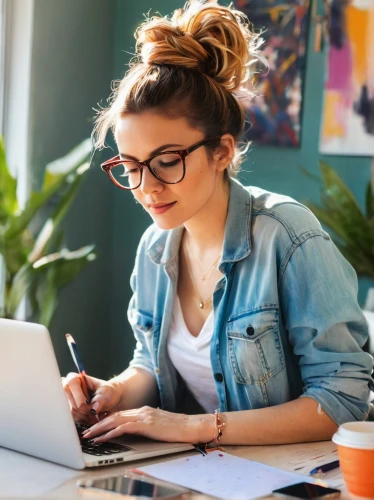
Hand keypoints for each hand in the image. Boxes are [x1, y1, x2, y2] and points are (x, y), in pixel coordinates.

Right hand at [62, 372, 121, 423]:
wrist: (108, 398)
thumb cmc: (107, 391)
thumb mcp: (106, 392)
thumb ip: (100, 399)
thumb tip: (94, 408)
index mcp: (73, 378)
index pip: (72, 387)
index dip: (81, 400)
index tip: (92, 409)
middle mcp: (66, 388)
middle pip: (72, 403)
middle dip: (85, 412)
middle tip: (96, 415)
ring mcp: (65, 400)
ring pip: (72, 413)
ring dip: (84, 417)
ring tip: (95, 416)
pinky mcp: (67, 409)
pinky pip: (72, 418)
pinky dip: (82, 420)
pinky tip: (90, 417)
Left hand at [80, 406, 214, 443]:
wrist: (192, 426)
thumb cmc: (179, 430)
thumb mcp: (159, 427)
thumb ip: (147, 426)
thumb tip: (134, 434)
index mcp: (144, 411)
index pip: (120, 414)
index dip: (105, 420)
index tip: (94, 427)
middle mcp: (142, 411)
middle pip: (114, 415)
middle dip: (98, 424)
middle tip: (85, 431)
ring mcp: (144, 416)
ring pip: (116, 420)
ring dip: (100, 428)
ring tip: (89, 436)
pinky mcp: (147, 424)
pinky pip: (124, 427)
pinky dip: (111, 432)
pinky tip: (103, 438)